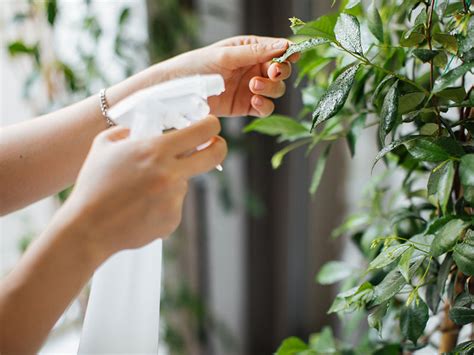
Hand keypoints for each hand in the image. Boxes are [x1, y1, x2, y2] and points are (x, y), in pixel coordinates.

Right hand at [59, 116, 226, 261]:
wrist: (88, 228)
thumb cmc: (92, 184)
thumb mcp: (103, 145)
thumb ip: (127, 131)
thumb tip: (143, 130)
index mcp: (155, 151)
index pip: (202, 131)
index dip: (211, 125)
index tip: (211, 125)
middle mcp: (171, 174)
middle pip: (214, 155)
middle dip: (219, 146)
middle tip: (215, 145)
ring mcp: (174, 199)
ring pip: (183, 181)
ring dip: (170, 181)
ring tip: (138, 192)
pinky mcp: (173, 220)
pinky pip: (173, 203)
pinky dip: (162, 203)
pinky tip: (139, 207)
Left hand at [162, 36, 297, 116]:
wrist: (178, 92)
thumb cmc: (197, 66)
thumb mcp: (226, 56)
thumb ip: (255, 52)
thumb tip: (284, 45)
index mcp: (250, 49)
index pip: (277, 49)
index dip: (288, 52)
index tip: (292, 55)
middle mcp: (253, 68)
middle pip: (281, 71)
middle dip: (280, 72)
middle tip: (272, 72)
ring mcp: (251, 88)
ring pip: (276, 90)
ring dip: (271, 88)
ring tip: (254, 86)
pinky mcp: (246, 106)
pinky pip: (265, 108)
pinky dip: (265, 106)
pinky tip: (255, 102)